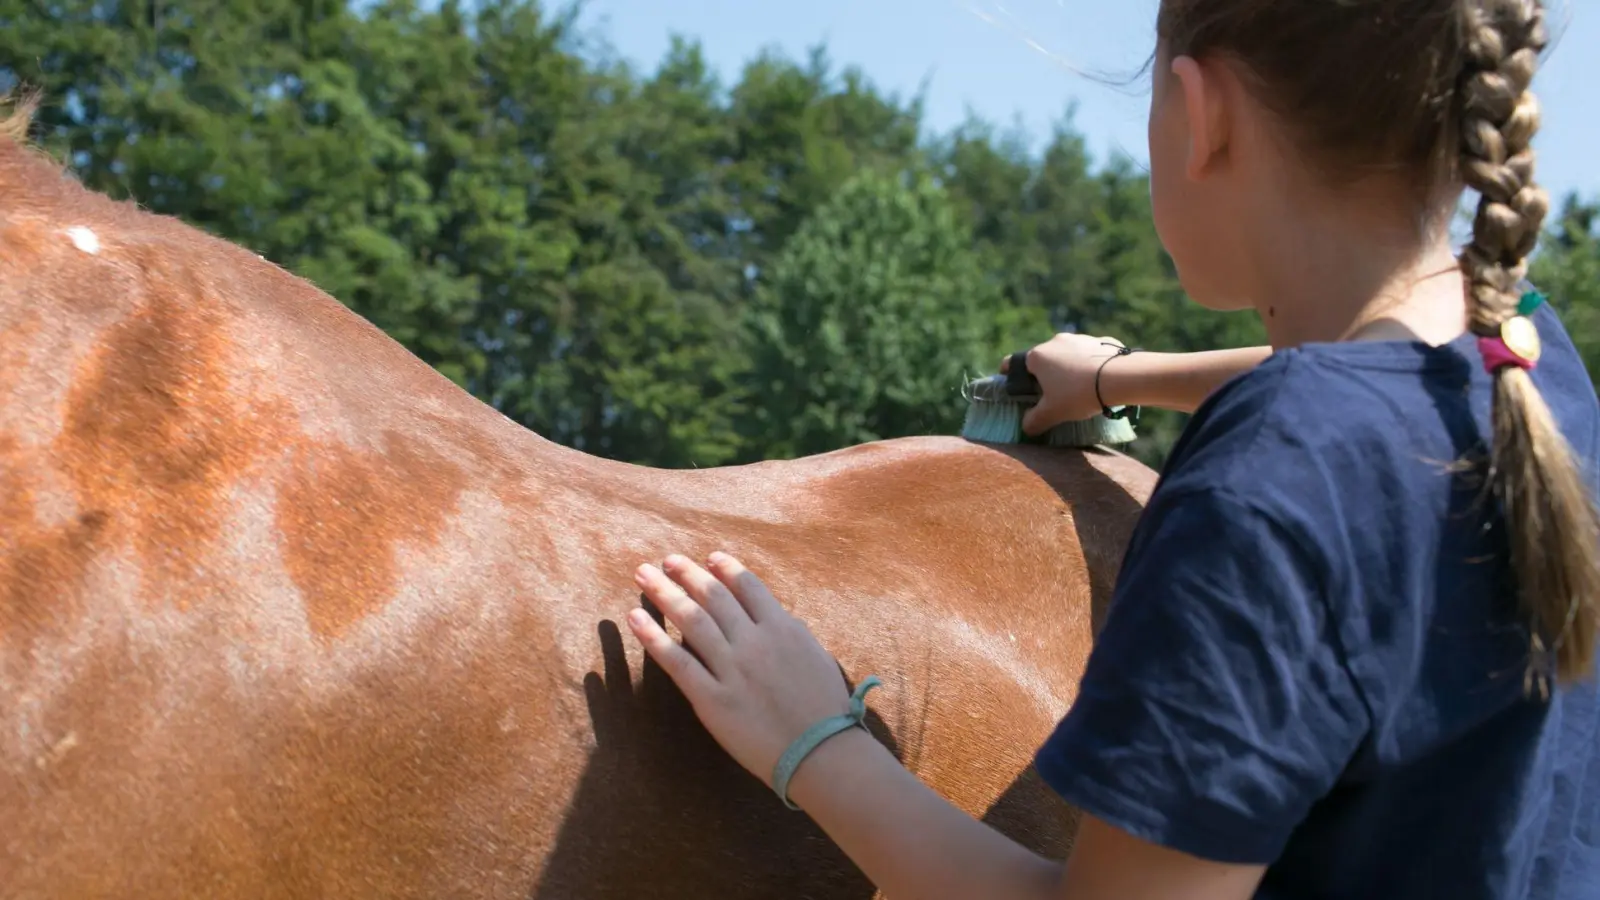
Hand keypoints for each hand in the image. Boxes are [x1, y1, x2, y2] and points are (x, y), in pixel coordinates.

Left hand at [627, 552, 855, 788]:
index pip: (748, 586)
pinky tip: (635, 618)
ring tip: (644, 575)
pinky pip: (677, 662)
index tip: (709, 558)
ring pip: (691, 620)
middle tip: (667, 560)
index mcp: (783, 628)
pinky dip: (653, 637)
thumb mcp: (816, 656)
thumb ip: (791, 633)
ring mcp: (731, 669)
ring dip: (665, 593)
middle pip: (714, 597)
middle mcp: (754, 641)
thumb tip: (774, 617)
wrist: (822, 753)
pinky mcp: (712, 699)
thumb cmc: (826, 709)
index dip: (726, 568)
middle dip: (688, 573)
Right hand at [1002, 333, 1129, 433]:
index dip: (1010, 376)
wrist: (1118, 377)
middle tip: (1052, 394)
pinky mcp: (1101, 341)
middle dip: (1044, 375)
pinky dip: (1090, 365)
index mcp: (1037, 356)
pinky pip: (1090, 354)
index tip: (1014, 385)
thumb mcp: (1052, 413)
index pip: (1013, 363)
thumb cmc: (1077, 394)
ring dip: (1069, 368)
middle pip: (1043, 360)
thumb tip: (1026, 427)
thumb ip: (1034, 421)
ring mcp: (1079, 338)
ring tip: (1079, 388)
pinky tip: (1098, 380)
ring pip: (1067, 355)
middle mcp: (1055, 342)